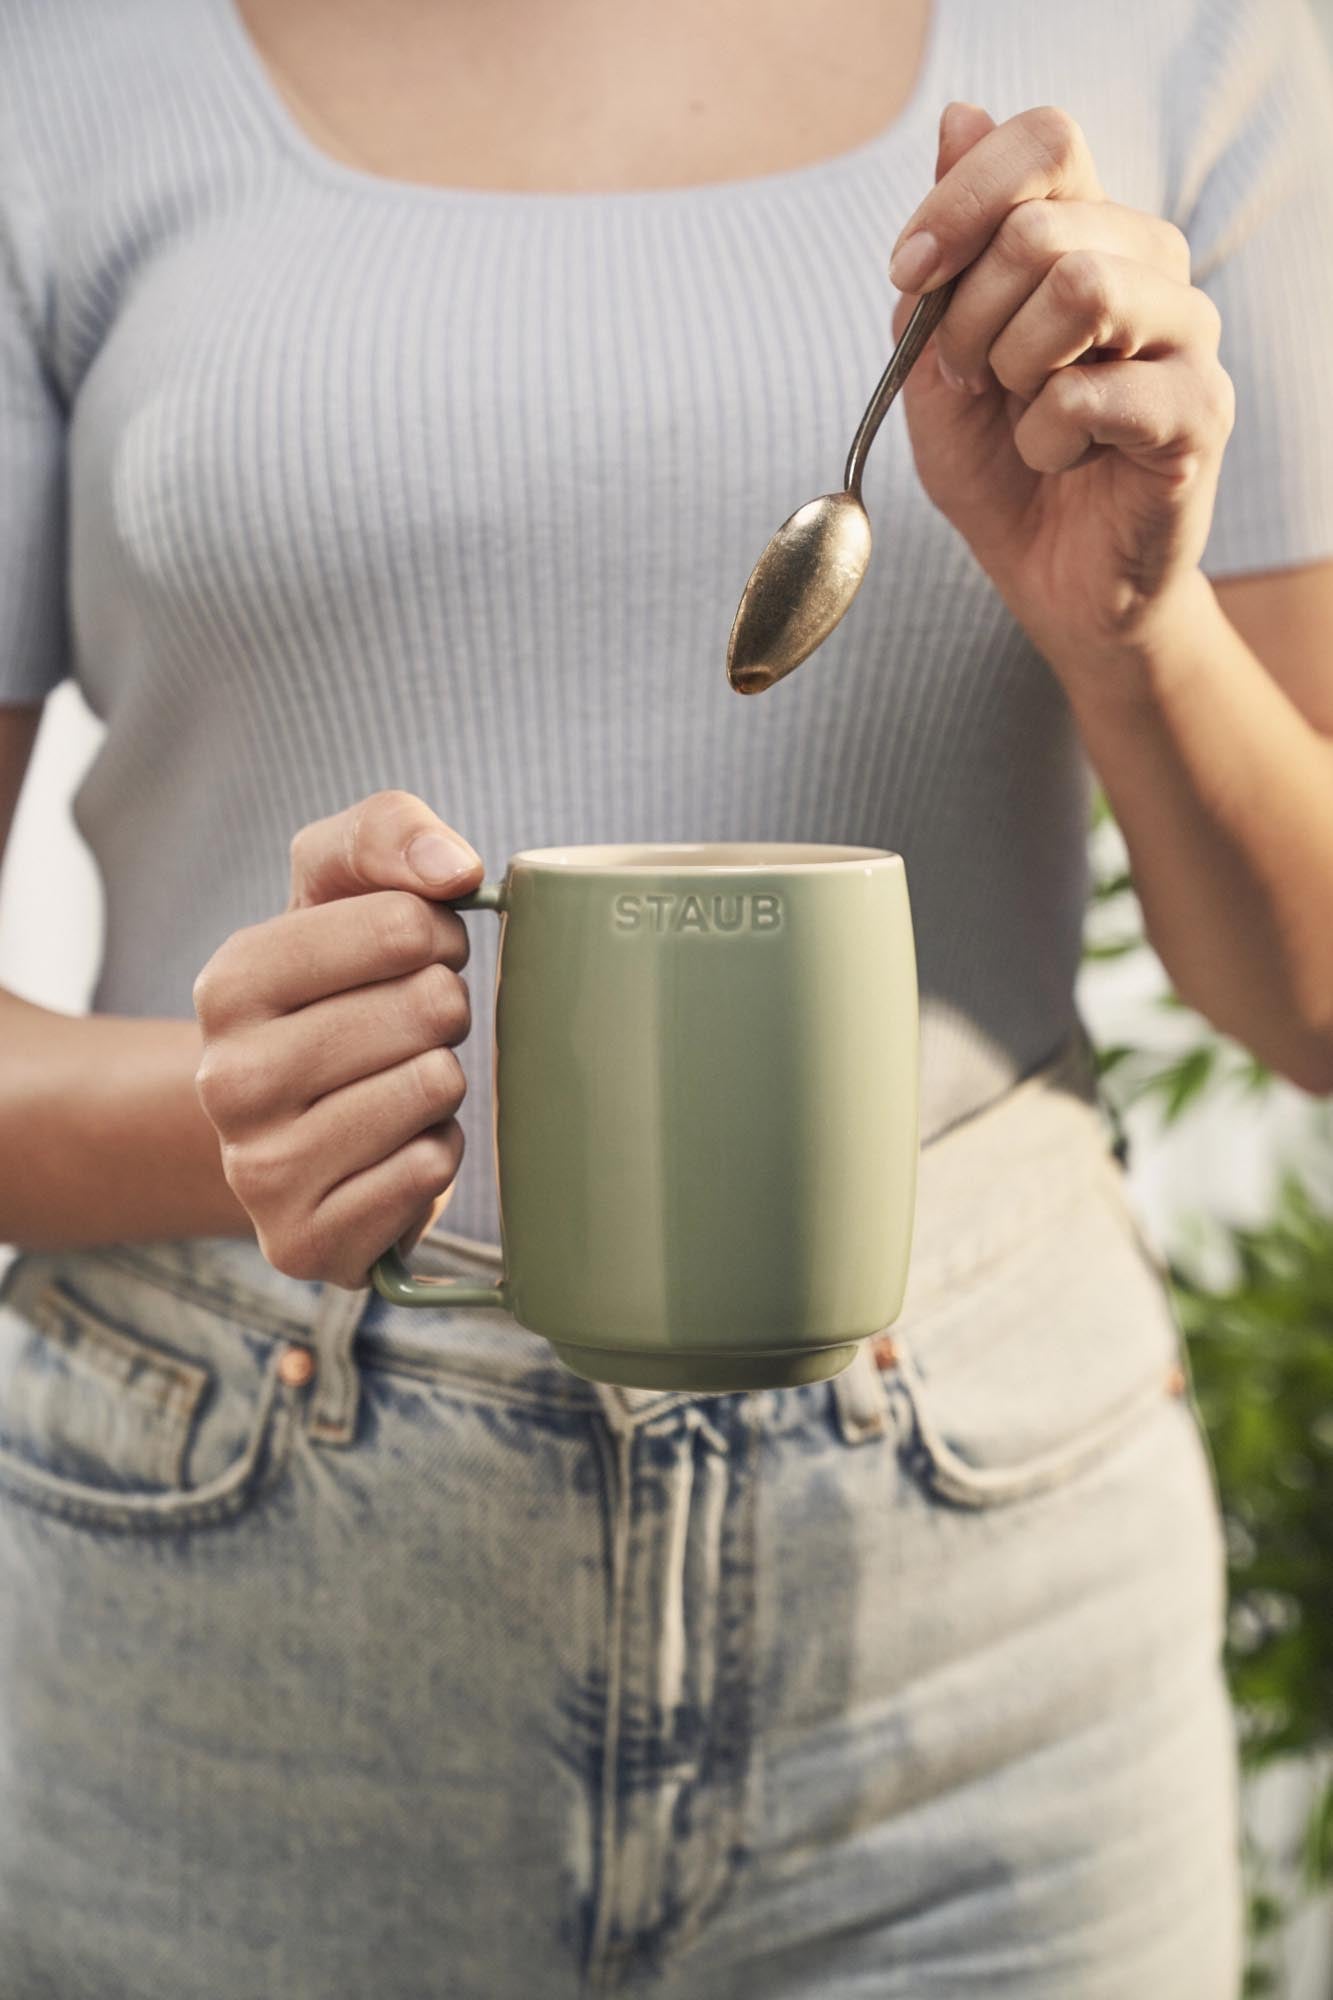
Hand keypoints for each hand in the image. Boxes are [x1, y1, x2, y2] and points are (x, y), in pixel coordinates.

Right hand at [193, 791, 482, 1286]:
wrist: (298, 1127)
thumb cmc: (337, 992)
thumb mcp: (343, 890)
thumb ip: (388, 833)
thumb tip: (456, 867)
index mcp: (230, 982)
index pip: (403, 924)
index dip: (439, 932)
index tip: (420, 950)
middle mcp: (226, 1079)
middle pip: (428, 1009)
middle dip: (446, 1009)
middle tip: (413, 1027)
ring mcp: (257, 1171)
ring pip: (432, 1090)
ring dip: (442, 1085)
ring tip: (399, 1086)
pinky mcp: (304, 1243)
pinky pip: (427, 1172)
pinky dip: (434, 1155)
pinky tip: (395, 1150)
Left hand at [889, 102, 1235, 671]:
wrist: (1051, 581)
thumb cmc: (1001, 470)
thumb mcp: (934, 366)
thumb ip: (942, 261)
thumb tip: (958, 117)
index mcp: (1088, 233)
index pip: (1045, 140)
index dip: (961, 197)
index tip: (907, 273)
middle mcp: (1151, 265)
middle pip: (1043, 226)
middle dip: (966, 318)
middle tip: (969, 382)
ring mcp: (1186, 335)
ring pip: (1081, 286)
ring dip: (1013, 367)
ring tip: (1022, 415)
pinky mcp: (1198, 412)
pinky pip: (1092, 393)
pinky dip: (1045, 440)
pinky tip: (1060, 461)